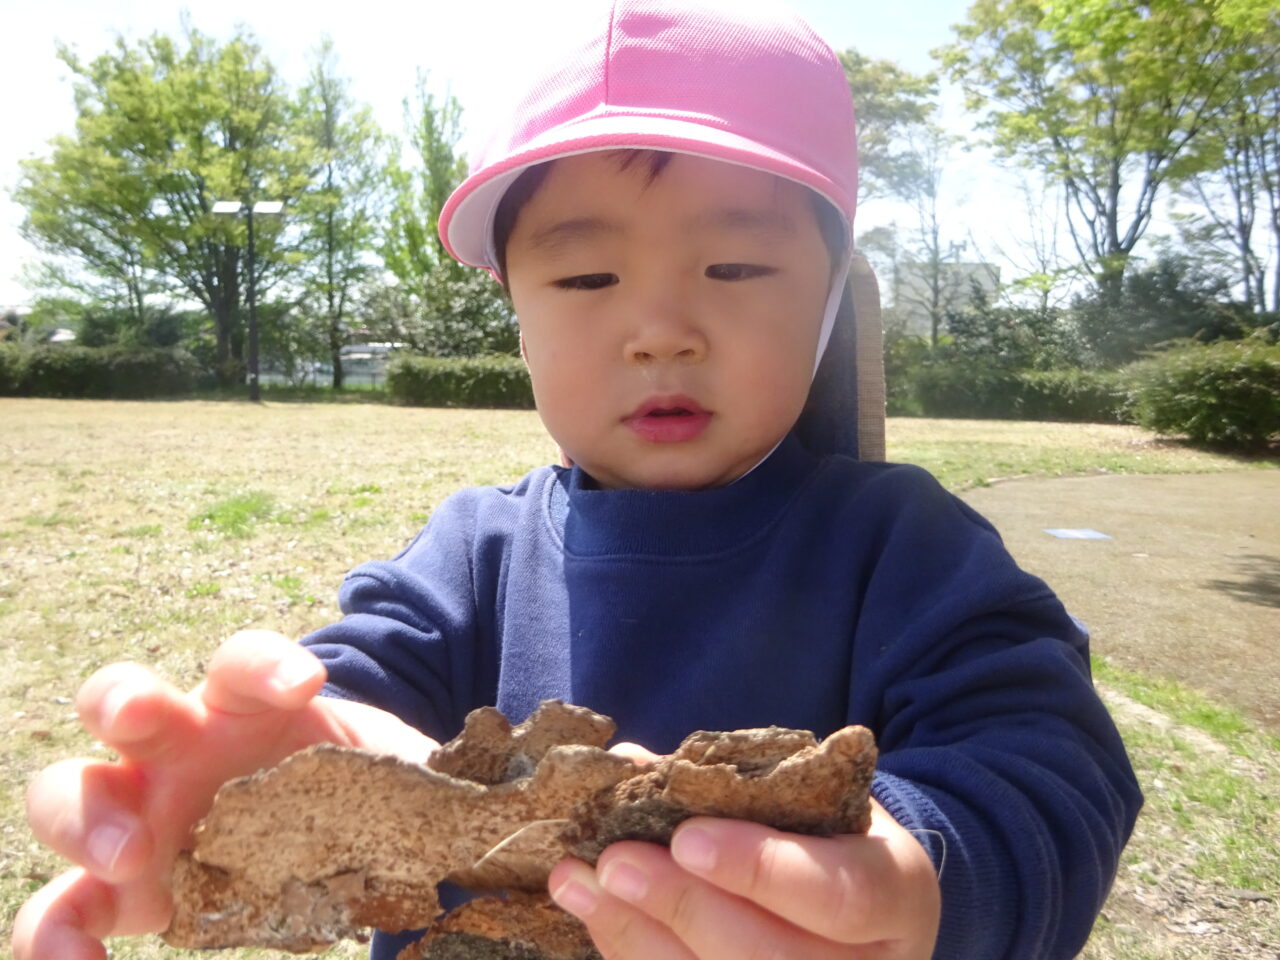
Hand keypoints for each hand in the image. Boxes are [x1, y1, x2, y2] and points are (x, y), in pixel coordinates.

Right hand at [12, 631, 436, 959]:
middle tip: (152, 727)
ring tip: (122, 846)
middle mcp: (178, 744)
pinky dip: (52, 932)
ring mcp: (135, 809)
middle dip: (127, 701)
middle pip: (123, 698)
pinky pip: (59, 907)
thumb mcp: (390, 777)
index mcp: (246, 703)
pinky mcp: (116, 885)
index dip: (263, 662)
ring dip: (79, 809)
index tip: (306, 681)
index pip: (240, 663)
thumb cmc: (348, 789)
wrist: (312, 832)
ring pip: (67, 787)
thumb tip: (537, 793)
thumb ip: (439, 780)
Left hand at [548, 799, 940, 959]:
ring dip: (637, 939)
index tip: (686, 838)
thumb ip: (731, 782)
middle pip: (772, 959)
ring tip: (578, 885)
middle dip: (682, 908)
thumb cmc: (825, 830)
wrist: (859, 890)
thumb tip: (630, 766)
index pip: (838, 895)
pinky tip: (593, 915)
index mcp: (898, 895)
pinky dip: (635, 955)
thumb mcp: (807, 794)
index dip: (760, 871)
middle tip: (614, 863)